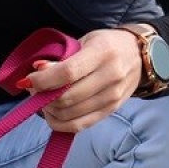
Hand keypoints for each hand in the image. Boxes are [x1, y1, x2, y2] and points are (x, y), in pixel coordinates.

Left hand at [21, 28, 139, 132]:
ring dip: (48, 110)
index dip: (43, 80)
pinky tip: (51, 114)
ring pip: (70, 114)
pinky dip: (59, 123)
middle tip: (34, 89)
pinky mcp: (110, 111)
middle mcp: (111, 76)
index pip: (68, 73)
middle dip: (43, 96)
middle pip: (67, 97)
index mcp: (102, 53)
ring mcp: (113, 96)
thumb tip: (38, 70)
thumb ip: (62, 57)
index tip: (28, 80)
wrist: (140, 55)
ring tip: (43, 99)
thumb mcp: (84, 42)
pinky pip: (79, 125)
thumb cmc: (106, 45)